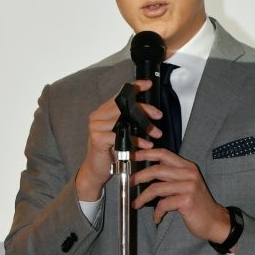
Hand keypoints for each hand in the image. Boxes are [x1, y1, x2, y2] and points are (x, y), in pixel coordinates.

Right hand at [75, 80, 162, 200]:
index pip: (119, 95)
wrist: (96, 171)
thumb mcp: (122, 133)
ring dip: (144, 127)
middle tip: (158, 115)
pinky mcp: (98, 138)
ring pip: (124, 121)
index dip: (133, 87)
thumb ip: (129, 121)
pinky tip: (146, 145)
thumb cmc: (110, 152)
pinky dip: (136, 140)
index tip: (147, 84)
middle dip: (144, 109)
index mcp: (102, 112)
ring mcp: (96, 127)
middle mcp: (97, 116)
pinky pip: (121, 136)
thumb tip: (149, 114)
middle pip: (123, 106)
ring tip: (156, 133)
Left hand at [131, 148, 231, 243]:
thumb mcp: (186, 185)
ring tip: (136, 204)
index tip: (133, 157)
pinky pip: (163, 204)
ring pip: (156, 188)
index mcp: (187, 167)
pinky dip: (157, 212)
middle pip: (157, 169)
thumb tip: (148, 173)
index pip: (164, 153)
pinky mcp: (187, 200)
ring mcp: (189, 186)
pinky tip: (157, 218)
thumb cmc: (197, 204)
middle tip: (129, 183)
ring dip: (143, 197)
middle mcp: (189, 173)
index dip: (146, 153)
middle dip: (139, 176)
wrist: (215, 221)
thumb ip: (172, 176)